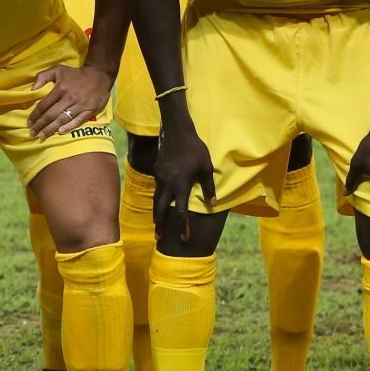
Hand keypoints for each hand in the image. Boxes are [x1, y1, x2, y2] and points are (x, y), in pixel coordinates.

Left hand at [27, 63, 111, 139]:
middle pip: (51, 115)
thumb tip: (32, 89)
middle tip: (32, 134)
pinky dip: (69, 127)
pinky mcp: (90, 110)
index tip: (29, 123)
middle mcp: (69, 98)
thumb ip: (43, 76)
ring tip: (42, 136)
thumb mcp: (58, 69)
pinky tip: (61, 132)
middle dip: (40, 125)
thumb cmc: (75, 74)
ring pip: (63, 119)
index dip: (35, 115)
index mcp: (60, 89)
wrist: (98, 75)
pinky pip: (78, 120)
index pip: (44, 105)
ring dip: (51, 129)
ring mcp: (80, 105)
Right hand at [153, 123, 215, 243]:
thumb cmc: (195, 150)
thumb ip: (209, 188)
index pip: (180, 211)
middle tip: (158, 238)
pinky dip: (157, 199)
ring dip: (156, 213)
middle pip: (160, 209)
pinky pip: (156, 188)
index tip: (183, 238)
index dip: (182, 226)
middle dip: (160, 224)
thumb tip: (213, 205)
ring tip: (157, 224)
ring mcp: (160, 177)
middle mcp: (167, 184)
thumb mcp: (206, 168)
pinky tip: (159, 202)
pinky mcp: (157, 171)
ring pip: (156, 199)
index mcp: (180, 185)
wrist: (177, 132)